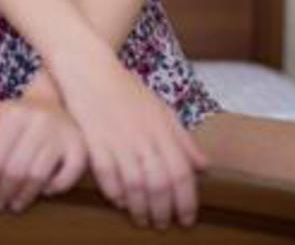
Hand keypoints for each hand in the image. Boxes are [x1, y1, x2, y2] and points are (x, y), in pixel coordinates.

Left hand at [0, 96, 86, 211]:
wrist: (49, 103)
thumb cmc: (15, 117)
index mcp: (15, 113)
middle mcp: (40, 121)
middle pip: (15, 170)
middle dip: (2, 193)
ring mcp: (62, 134)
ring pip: (38, 176)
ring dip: (23, 196)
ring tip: (13, 204)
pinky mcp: (79, 146)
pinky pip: (68, 176)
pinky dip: (56, 187)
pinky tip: (44, 191)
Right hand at [56, 47, 208, 228]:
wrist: (90, 70)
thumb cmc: (126, 89)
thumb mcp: (160, 108)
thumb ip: (182, 138)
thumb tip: (203, 166)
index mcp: (162, 128)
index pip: (181, 172)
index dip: (186, 200)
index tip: (187, 218)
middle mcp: (142, 136)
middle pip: (159, 184)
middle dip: (164, 211)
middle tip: (163, 224)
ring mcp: (118, 140)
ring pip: (135, 186)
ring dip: (141, 209)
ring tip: (143, 219)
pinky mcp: (95, 142)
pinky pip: (108, 177)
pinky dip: (115, 194)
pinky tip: (121, 202)